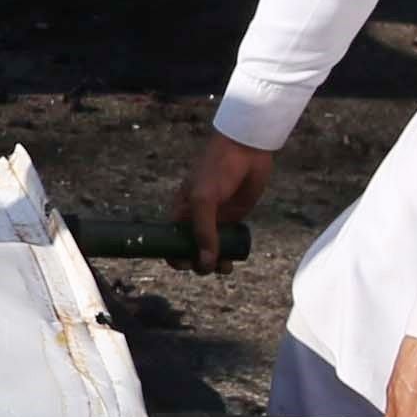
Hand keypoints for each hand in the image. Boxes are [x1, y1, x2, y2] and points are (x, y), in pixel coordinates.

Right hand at [174, 132, 274, 269]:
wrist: (246, 149)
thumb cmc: (217, 169)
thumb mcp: (203, 199)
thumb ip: (203, 231)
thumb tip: (205, 262)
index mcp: (181, 211)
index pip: (171, 241)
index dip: (174, 256)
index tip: (186, 264)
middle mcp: (195, 218)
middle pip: (191, 249)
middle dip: (197, 263)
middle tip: (209, 267)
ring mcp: (215, 219)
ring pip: (211, 250)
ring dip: (215, 263)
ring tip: (225, 267)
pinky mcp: (234, 218)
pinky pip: (229, 242)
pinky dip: (230, 253)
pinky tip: (234, 258)